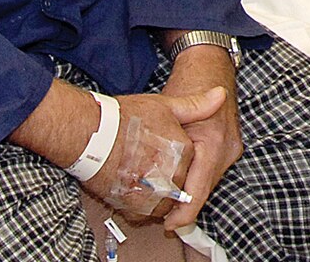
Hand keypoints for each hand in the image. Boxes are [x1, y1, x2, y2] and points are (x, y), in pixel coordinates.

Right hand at [7, 76, 225, 220]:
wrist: (89, 134)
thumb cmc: (125, 118)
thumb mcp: (165, 106)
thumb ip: (196, 106)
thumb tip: (220, 95)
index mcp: (183, 150)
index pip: (192, 166)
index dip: (178, 162)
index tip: (163, 156)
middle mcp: (172, 174)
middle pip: (179, 186)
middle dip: (169, 180)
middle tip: (149, 166)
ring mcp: (153, 192)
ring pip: (165, 202)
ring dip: (157, 195)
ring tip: (141, 177)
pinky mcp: (133, 205)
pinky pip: (146, 213)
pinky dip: (142, 205)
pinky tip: (132, 188)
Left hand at [156, 45, 242, 231]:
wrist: (209, 63)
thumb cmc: (188, 83)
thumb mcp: (172, 115)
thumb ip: (168, 152)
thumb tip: (161, 185)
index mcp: (214, 144)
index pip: (199, 191)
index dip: (183, 212)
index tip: (168, 225)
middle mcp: (228, 149)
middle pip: (204, 189)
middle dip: (183, 204)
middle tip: (158, 214)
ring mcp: (231, 148)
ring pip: (206, 181)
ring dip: (188, 191)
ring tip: (165, 201)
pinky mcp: (229, 146)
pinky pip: (210, 170)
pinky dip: (195, 178)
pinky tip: (179, 180)